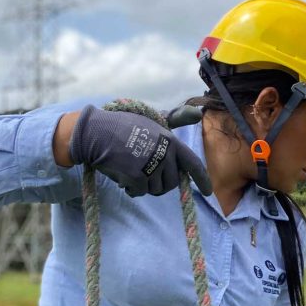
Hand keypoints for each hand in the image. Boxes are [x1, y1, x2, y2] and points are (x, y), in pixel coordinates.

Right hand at [69, 105, 211, 196]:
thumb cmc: (123, 126)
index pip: (192, 163)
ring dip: (145, 186)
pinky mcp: (138, 176)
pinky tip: (123, 177)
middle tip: (144, 176)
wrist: (96, 132)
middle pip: (171, 182)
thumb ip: (175, 121)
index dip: (202, 179)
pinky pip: (140, 192)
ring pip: (157, 189)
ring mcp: (152, 165)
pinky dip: (132, 189)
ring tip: (132, 172)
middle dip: (160, 184)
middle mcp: (165, 154)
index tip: (209, 192)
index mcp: (170, 141)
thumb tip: (198, 114)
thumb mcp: (153, 122)